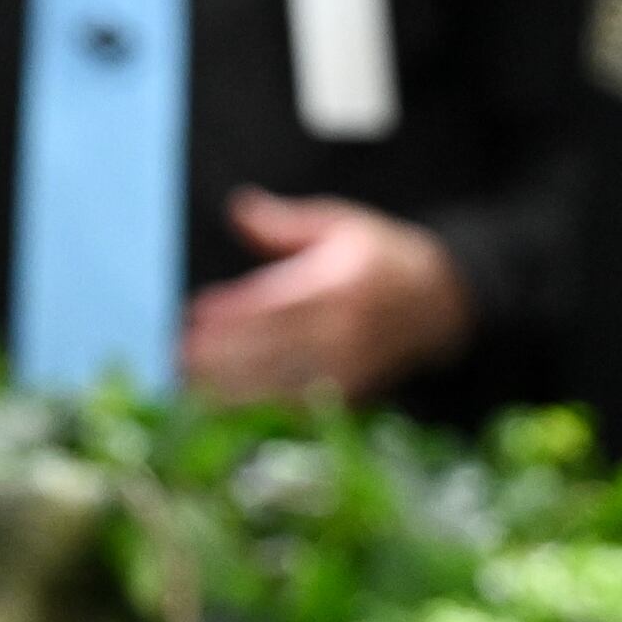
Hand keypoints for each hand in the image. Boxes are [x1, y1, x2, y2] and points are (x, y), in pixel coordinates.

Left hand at [179, 190, 473, 404]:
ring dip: (237, 389)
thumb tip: (238, 210)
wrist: (442, 302)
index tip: (195, 315)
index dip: (236, 312)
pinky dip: (267, 411)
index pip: (279, 301)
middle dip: (225, 356)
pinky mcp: (355, 394)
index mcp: (340, 283)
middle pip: (277, 348)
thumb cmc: (381, 257)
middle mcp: (346, 329)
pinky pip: (305, 407)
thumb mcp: (341, 223)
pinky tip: (233, 411)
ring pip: (287, 383)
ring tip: (193, 388)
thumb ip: (285, 224)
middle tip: (179, 358)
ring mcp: (352, 367)